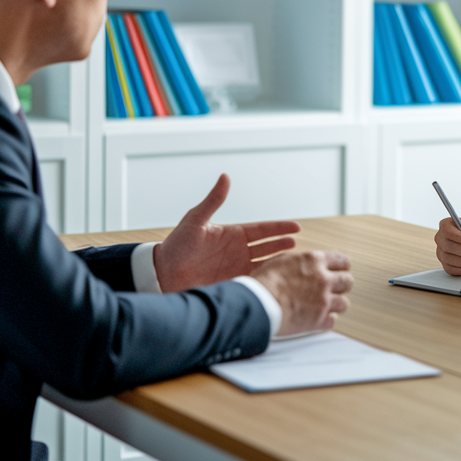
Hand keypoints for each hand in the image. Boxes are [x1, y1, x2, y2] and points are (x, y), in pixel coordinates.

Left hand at [152, 174, 300, 292]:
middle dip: (284, 246)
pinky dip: (266, 282)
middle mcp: (238, 251)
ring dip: (279, 265)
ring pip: (265, 265)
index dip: (280, 228)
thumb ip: (213, 201)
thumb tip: (225, 176)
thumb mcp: (195, 220)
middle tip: (298, 247)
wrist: (163, 273)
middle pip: (269, 247)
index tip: (296, 228)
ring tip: (294, 265)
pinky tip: (278, 283)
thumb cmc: (177, 245)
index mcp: (233, 234)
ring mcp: (236, 268)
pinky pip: (254, 283)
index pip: (263, 230)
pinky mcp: (232, 283)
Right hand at [251, 250, 352, 335]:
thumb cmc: (264, 282)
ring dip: (336, 304)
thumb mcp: (281, 261)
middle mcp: (323, 280)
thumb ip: (299, 262)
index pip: (341, 260)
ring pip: (343, 303)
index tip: (342, 269)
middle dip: (343, 285)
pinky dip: (325, 321)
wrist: (260, 303)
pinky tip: (318, 319)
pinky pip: (331, 322)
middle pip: (347, 282)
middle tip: (337, 288)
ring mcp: (323, 301)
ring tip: (326, 305)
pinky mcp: (319, 320)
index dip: (343, 266)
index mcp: (314, 261)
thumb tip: (303, 264)